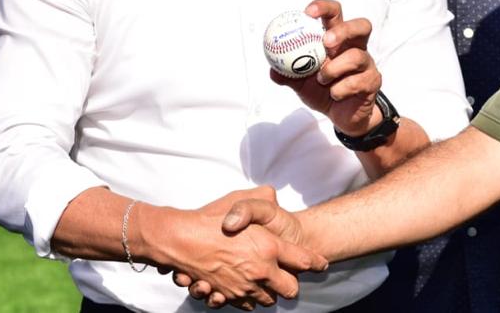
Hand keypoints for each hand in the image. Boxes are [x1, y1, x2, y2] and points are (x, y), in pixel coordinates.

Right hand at [152, 187, 325, 308]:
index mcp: (269, 247)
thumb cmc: (210, 218)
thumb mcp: (242, 198)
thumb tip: (275, 196)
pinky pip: (245, 304)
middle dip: (290, 285)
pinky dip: (246, 298)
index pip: (304, 261)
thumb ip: (264, 197)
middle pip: (290, 290)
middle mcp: (260, 271)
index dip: (315, 262)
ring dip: (267, 292)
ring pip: (267, 300)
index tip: (321, 263)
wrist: (178, 239)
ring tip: (262, 281)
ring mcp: (243, 286)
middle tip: (286, 277)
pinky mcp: (226, 295)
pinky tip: (242, 286)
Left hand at [272, 0, 382, 136]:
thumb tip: (272, 69)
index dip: (324, 8)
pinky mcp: (373, 82)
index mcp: (339, 40)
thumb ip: (288, 75)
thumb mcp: (302, 84)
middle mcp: (356, 47)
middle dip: (343, 30)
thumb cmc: (324, 92)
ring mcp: (367, 64)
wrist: (343, 117)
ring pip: (357, 56)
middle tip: (326, 42)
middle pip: (361, 26)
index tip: (307, 12)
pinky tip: (334, 94)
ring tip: (322, 79)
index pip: (335, 15)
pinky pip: (358, 81)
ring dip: (335, 68)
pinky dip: (341, 89)